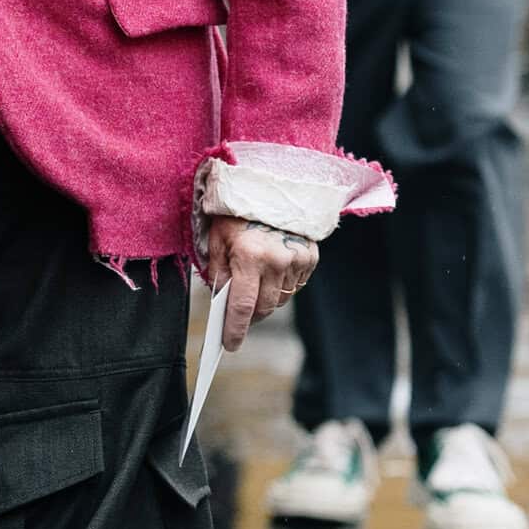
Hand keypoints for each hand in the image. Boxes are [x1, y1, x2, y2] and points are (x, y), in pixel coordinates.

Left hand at [205, 217, 317, 352]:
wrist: (270, 184)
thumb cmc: (238, 212)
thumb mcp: (218, 239)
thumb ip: (219, 273)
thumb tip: (223, 304)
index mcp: (250, 255)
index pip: (242, 306)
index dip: (234, 329)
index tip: (229, 345)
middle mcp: (277, 260)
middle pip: (264, 307)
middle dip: (249, 316)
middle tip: (237, 315)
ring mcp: (298, 259)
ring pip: (280, 300)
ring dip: (265, 301)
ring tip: (253, 288)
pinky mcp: (311, 257)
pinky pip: (294, 287)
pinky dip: (280, 287)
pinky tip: (270, 275)